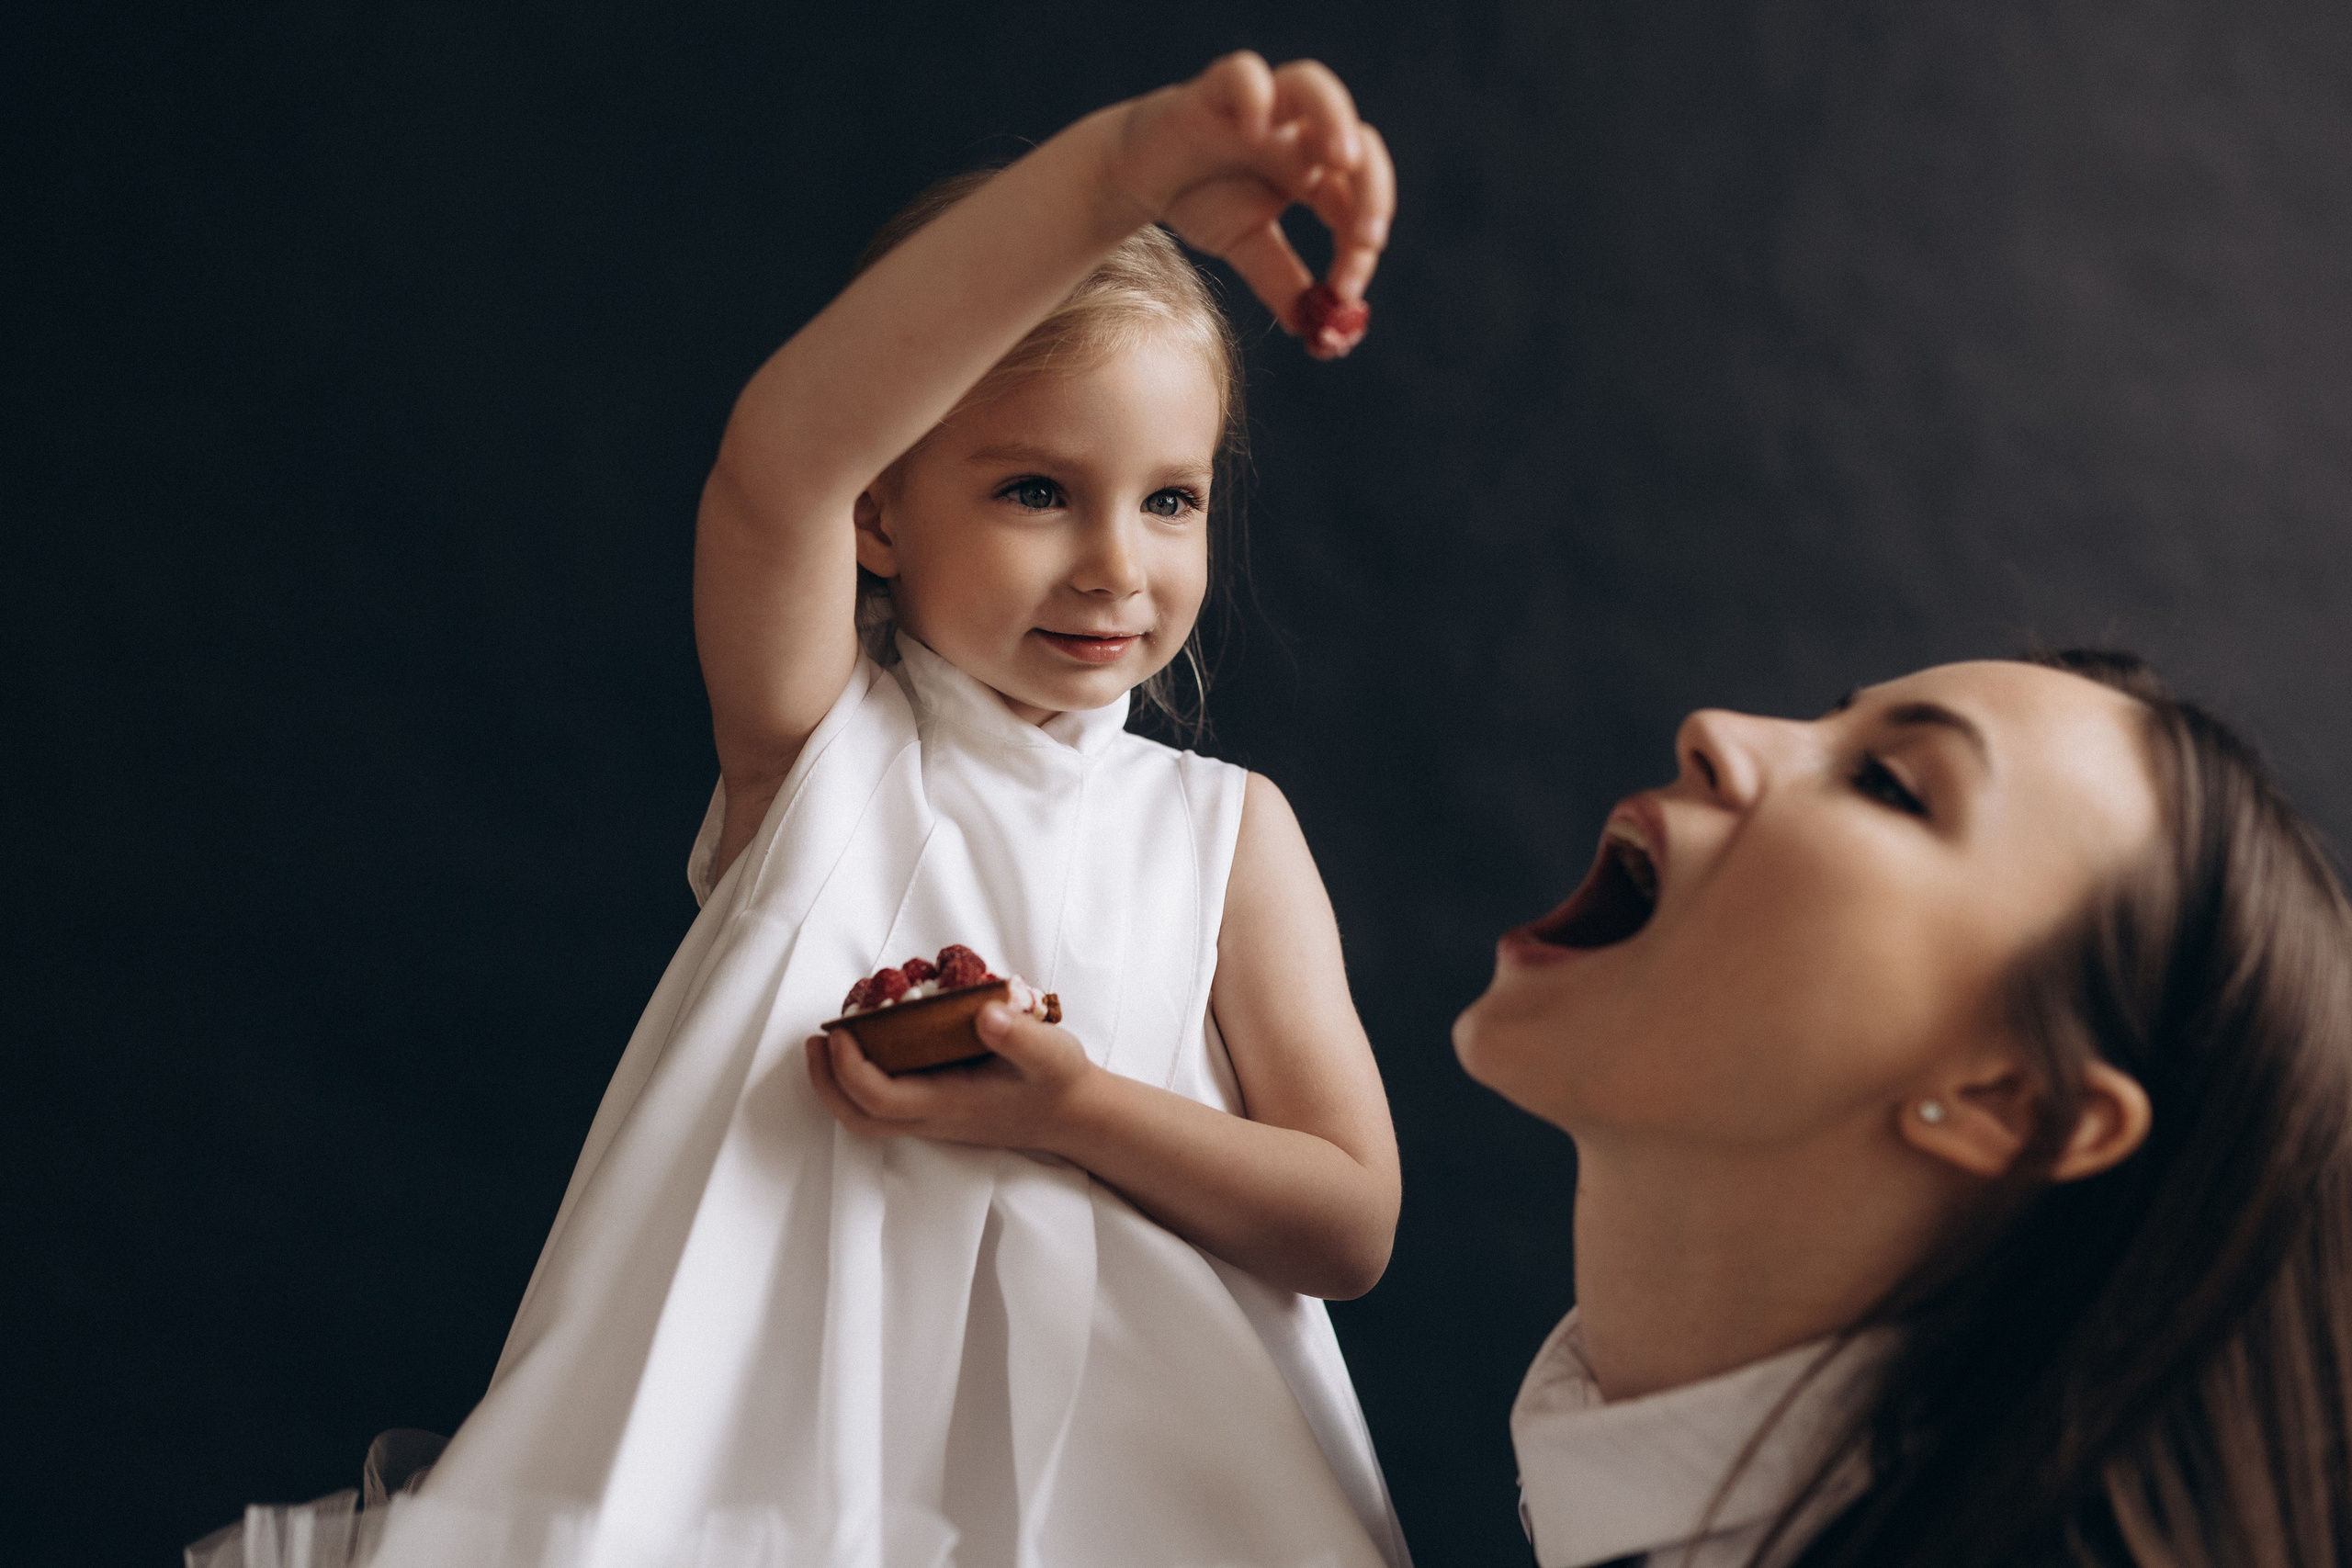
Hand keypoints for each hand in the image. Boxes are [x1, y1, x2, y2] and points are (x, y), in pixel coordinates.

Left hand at [805, 1002, 1097, 1150]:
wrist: (1075, 1116)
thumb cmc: (1059, 1082)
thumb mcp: (1051, 1053)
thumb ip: (1020, 1036)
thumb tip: (985, 1014)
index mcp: (952, 1105)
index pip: (881, 1098)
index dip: (850, 1069)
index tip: (839, 1031)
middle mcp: (935, 1119)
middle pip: (859, 1118)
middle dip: (827, 1083)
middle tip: (815, 1040)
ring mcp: (934, 1121)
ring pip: (867, 1118)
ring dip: (837, 1085)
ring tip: (828, 1043)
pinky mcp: (938, 1113)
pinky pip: (883, 1107)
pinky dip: (860, 1082)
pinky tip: (866, 1048)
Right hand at [1107, 52, 1393, 336]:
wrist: (1138, 173)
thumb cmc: (1201, 199)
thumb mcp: (1248, 248)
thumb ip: (1283, 283)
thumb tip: (1316, 330)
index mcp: (1315, 170)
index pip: (1358, 201)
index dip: (1361, 248)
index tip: (1346, 294)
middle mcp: (1297, 133)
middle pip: (1359, 141)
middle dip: (1373, 189)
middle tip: (1368, 237)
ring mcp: (1262, 106)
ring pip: (1314, 85)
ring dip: (1336, 120)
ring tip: (1343, 161)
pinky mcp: (1216, 90)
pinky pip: (1244, 73)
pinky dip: (1255, 94)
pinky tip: (1255, 130)